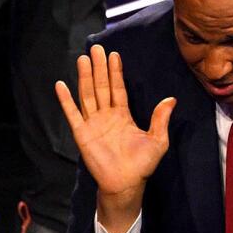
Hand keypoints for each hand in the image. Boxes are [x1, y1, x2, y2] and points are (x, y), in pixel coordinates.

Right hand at [55, 45, 175, 232]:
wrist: (126, 183)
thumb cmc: (142, 164)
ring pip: (87, 95)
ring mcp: (93, 123)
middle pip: (101, 87)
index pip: (118, 89)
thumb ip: (160, 119)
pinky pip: (72, 113)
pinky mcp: (82, 133)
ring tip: (83, 59)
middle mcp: (107, 116)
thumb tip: (171, 99)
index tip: (114, 55)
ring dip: (84, 77)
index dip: (116, 73)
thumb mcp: (158, 140)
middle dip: (99, 68)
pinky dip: (65, 100)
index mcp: (123, 115)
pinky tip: (61, 85)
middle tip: (96, 49)